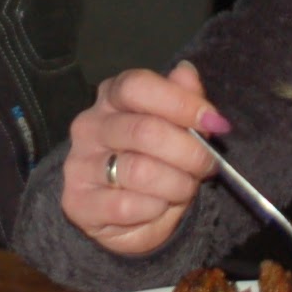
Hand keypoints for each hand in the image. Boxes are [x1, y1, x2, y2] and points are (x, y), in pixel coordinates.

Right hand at [55, 61, 229, 257]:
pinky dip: (155, 210)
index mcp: (111, 97)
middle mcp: (89, 126)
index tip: (214, 122)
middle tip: (208, 166)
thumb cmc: (155, 162)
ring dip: (176, 184)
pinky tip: (158, 207)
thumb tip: (186, 72)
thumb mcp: (176, 128)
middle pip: (144, 130)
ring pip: (139, 171)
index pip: (138, 86)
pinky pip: (126, 206)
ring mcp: (79, 164)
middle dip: (189, 152)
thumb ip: (182, 99)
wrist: (128, 219)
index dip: (180, 102)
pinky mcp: (78, 203)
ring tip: (185, 188)